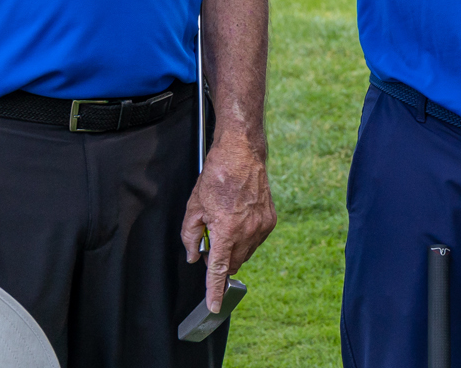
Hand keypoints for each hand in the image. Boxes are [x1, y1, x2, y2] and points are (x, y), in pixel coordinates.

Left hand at [180, 136, 276, 311]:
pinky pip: (255, 241)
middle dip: (220, 262)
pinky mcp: (270, 220)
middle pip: (233, 263)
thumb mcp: (194, 207)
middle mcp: (248, 232)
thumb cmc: (216, 177)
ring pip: (245, 254)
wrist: (242, 154)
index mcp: (227, 231)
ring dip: (233, 250)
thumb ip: (191, 236)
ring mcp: (262, 227)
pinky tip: (237, 219)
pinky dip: (245, 239)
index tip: (214, 306)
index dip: (215, 290)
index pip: (219, 270)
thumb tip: (194, 256)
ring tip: (224, 224)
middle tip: (210, 242)